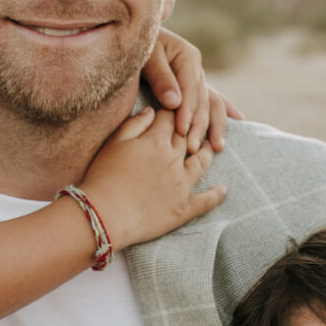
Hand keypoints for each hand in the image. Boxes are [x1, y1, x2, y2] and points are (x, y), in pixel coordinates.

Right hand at [78, 107, 226, 250]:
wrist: (104, 215)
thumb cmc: (102, 178)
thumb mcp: (113, 144)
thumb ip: (134, 124)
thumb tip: (153, 110)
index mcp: (155, 141)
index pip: (169, 118)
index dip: (171, 112)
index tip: (172, 109)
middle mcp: (173, 159)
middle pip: (188, 137)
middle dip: (191, 128)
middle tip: (194, 125)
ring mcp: (181, 184)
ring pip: (202, 163)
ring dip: (207, 153)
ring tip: (210, 148)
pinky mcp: (183, 208)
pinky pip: (206, 200)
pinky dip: (216, 194)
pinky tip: (223, 189)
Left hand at [142, 27, 242, 152]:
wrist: (128, 40)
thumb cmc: (133, 46)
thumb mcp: (146, 56)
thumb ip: (160, 78)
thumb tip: (175, 103)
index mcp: (187, 56)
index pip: (190, 89)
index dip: (187, 111)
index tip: (182, 131)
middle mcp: (196, 67)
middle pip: (203, 100)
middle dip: (199, 125)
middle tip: (192, 148)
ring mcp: (196, 78)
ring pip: (211, 104)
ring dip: (215, 126)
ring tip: (216, 148)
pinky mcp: (192, 87)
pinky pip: (213, 101)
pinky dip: (224, 113)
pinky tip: (238, 123)